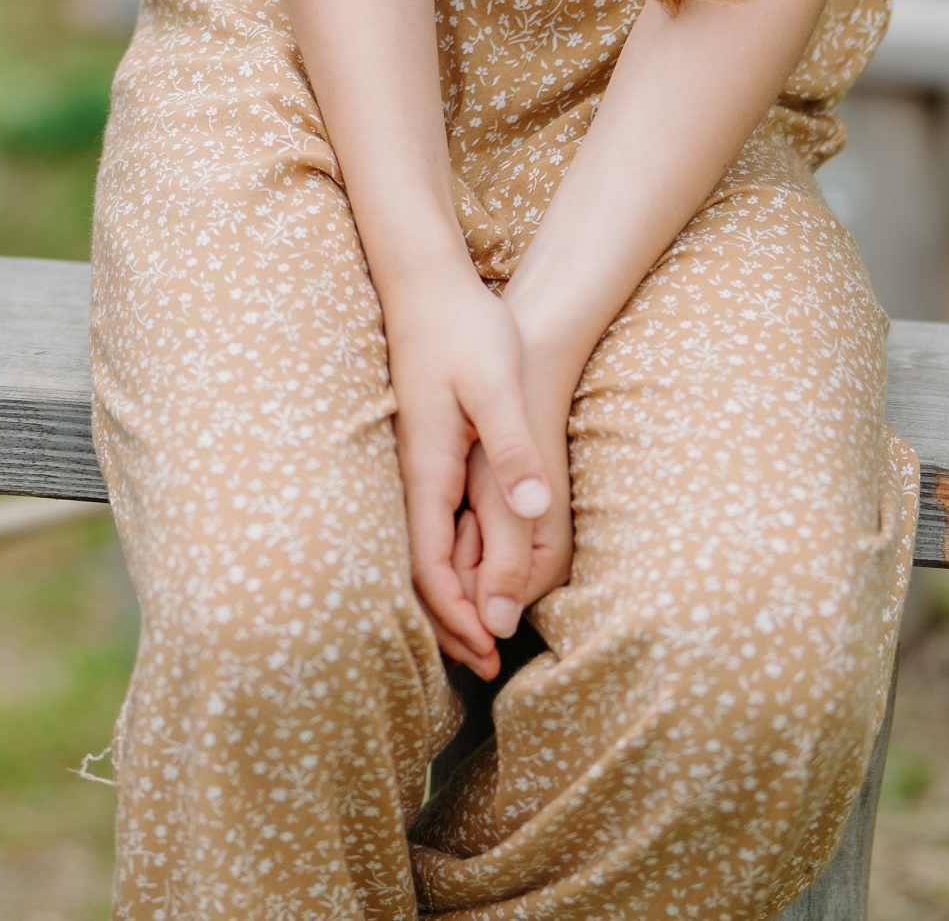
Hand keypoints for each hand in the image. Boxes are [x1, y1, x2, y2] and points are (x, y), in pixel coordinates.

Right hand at [380, 275, 559, 678]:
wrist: (427, 284)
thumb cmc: (466, 331)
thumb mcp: (497, 386)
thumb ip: (514, 448)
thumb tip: (534, 508)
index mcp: (429, 468)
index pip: (430, 563)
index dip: (458, 613)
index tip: (490, 650)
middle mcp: (414, 474)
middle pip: (420, 569)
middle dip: (451, 621)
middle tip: (488, 664)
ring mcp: (416, 463)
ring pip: (423, 550)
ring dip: (449, 596)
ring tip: (482, 633)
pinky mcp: (426, 450)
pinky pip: (431, 525)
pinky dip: (448, 563)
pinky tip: (473, 568)